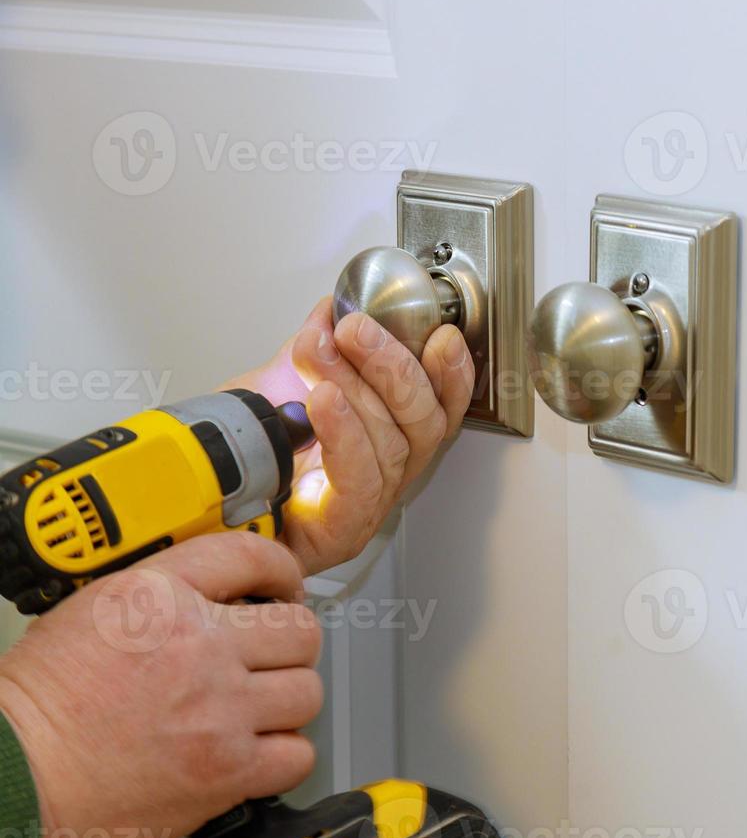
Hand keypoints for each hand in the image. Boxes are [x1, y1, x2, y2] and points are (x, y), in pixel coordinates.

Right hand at [0, 533, 321, 837]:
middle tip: (270, 657)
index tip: (284, 586)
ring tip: (258, 708)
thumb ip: (164, 595)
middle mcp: (199, 646)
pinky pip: (297, 755)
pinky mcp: (226, 769)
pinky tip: (257, 751)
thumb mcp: (93, 610)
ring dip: (287, 700)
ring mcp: (219, 710)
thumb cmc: (38, 705)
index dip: (281, 571)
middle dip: (288, 643)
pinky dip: (284, 755)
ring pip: (306, 691)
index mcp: (160, 596)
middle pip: (300, 630)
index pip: (253, 556)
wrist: (14, 774)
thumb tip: (221, 597)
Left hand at [223, 297, 474, 575]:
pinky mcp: (342, 530)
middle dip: (394, 366)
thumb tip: (332, 307)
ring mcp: (369, 505)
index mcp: (390, 436)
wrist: (204, 502)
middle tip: (356, 328)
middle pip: (422, 422)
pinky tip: (325, 401)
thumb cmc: (248, 456)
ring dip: (355, 388)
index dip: (451, 373)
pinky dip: (345, 434)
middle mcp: (389, 472)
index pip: (440, 406)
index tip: (441, 335)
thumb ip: (316, 345)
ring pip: (388, 445)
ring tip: (318, 351)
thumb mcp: (281, 382)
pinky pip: (358, 481)